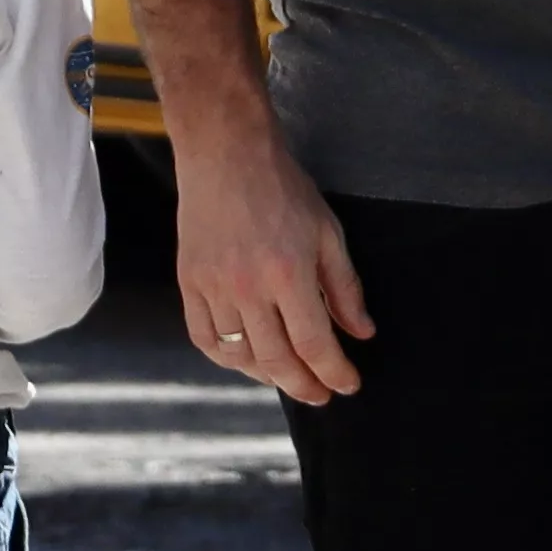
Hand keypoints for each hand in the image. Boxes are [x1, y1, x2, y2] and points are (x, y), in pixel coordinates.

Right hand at [173, 116, 370, 401]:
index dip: (334, 373)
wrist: (227, 155)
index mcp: (289, 274)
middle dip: (304, 386)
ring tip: (289, 377)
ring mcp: (213, 288)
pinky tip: (247, 360)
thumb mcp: (328, 233)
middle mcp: (248, 288)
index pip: (315, 344)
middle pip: (277, 360)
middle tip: (321, 395)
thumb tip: (362, 332)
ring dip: (268, 375)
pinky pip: (204, 338)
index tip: (348, 385)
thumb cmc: (283, 189)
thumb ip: (345, 287)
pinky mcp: (189, 283)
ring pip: (239, 356)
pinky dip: (227, 358)